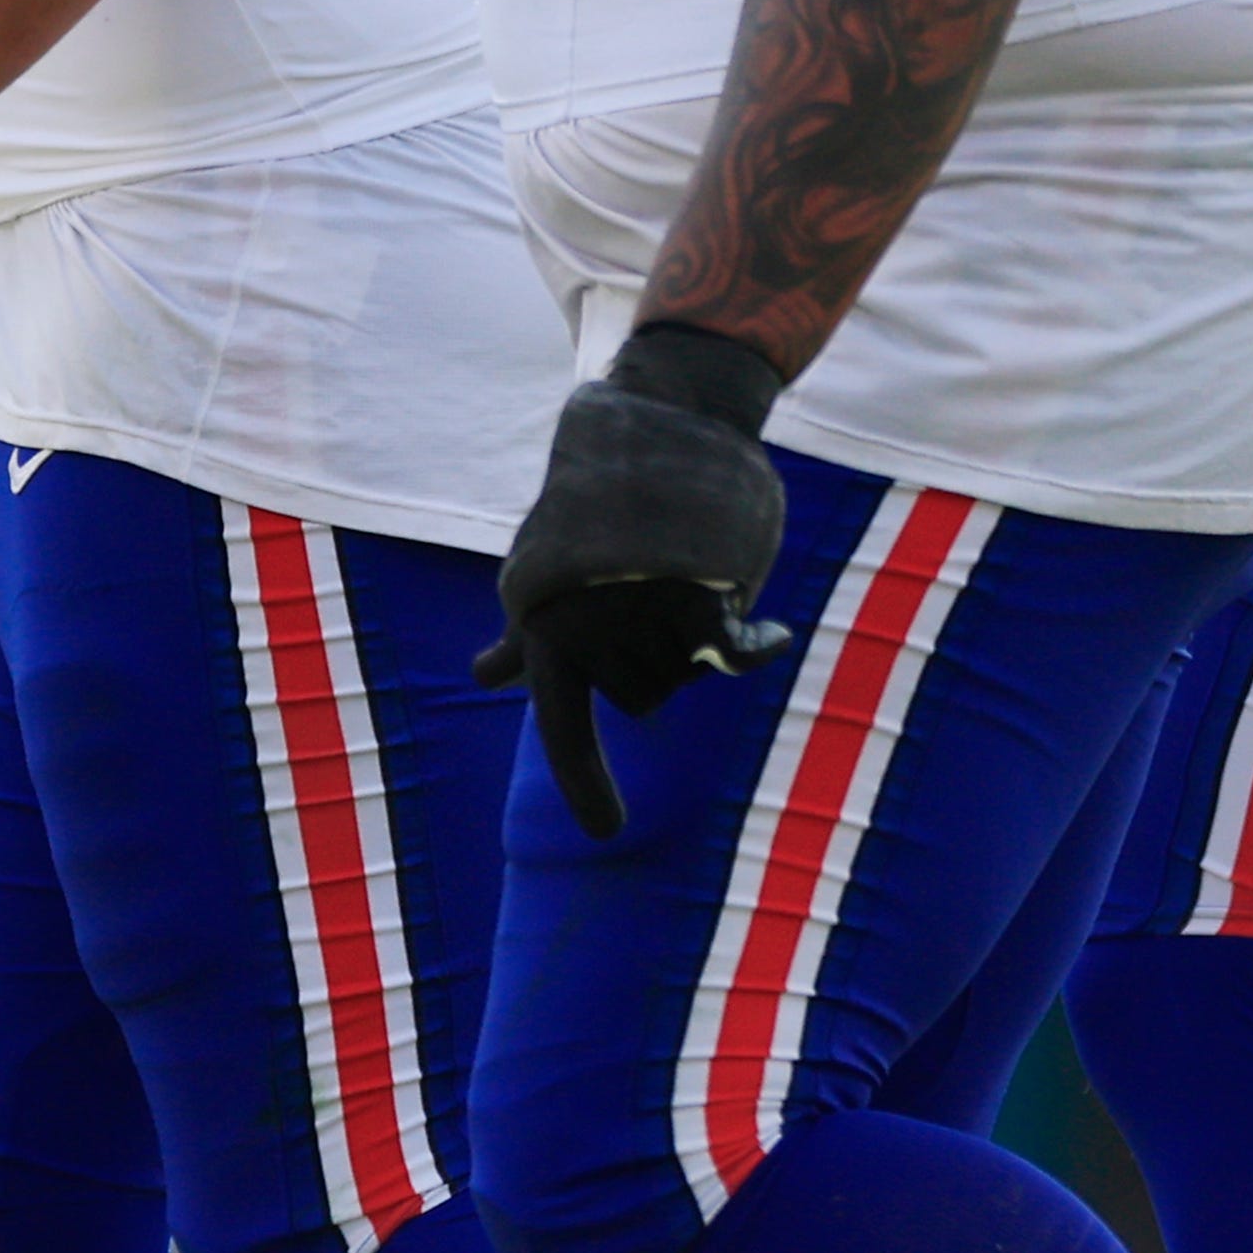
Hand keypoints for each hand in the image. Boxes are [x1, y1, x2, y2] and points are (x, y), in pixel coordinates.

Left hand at [483, 338, 797, 840]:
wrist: (659, 419)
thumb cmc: (595, 502)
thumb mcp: (546, 565)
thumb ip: (528, 629)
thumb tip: (486, 678)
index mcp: (539, 626)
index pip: (563, 725)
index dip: (587, 783)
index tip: (606, 833)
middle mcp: (582, 629)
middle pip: (643, 698)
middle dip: (654, 657)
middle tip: (648, 584)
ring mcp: (639, 618)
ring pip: (686, 676)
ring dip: (693, 637)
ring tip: (678, 563)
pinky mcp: (702, 599)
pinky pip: (735, 658)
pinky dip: (753, 647)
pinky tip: (767, 633)